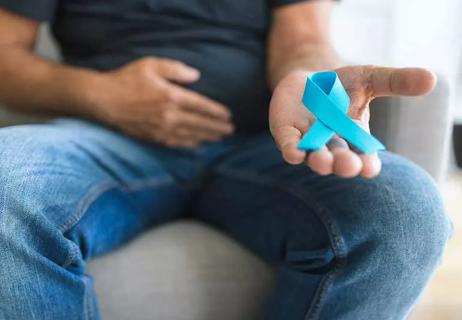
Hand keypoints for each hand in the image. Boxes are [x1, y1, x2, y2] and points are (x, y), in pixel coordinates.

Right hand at [92, 57, 233, 147]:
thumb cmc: (126, 80)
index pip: (201, 106)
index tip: (228, 115)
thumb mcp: (151, 65)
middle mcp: (169, 115)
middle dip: (217, 127)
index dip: (216, 112)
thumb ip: (176, 69)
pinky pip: (177, 143)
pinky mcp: (153, 138)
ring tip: (220, 137)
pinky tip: (199, 144)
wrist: (102, 100)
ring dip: (208, 137)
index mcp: (171, 96)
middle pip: (200, 123)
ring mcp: (162, 129)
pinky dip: (191, 144)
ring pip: (191, 135)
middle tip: (231, 130)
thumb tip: (196, 76)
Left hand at [269, 66, 435, 177]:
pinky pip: (289, 144)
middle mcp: (331, 143)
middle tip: (347, 166)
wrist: (309, 78)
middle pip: (338, 159)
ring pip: (314, 156)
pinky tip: (294, 154)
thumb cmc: (342, 84)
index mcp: (354, 136)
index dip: (366, 163)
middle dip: (343, 164)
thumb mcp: (370, 79)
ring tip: (323, 162)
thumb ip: (396, 82)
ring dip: (318, 160)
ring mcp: (308, 140)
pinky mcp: (287, 132)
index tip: (368, 168)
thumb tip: (431, 79)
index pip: (364, 156)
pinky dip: (292, 150)